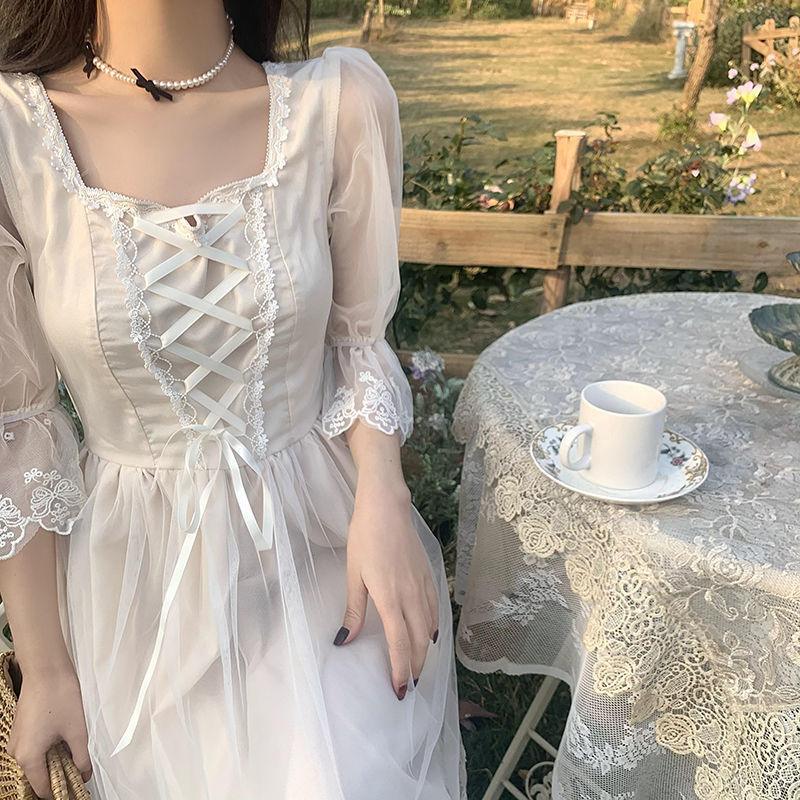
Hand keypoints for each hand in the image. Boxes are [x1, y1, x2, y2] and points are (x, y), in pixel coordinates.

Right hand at [8, 665, 91, 797]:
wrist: (46, 670)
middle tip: (78, 772)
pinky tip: (62, 743)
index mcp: (28, 757)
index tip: (75, 789)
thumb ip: (81, 757)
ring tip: (73, 757)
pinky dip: (46, 751)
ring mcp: (15, 741)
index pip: (42, 788)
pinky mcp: (20, 730)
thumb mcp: (77, 731)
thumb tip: (85, 775)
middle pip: (36, 776)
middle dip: (57, 777)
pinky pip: (31, 749)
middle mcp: (16, 752)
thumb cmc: (60, 697)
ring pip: (34, 762)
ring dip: (52, 763)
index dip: (60, 792)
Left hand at [335, 482, 438, 699]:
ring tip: (417, 665)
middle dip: (416, 667)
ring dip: (425, 650)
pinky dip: (433, 626)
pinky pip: (435, 608)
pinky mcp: (428, 574)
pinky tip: (429, 633)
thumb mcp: (353, 575)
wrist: (387, 508)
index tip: (399, 689)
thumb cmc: (365, 539)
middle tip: (409, 686)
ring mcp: (423, 585)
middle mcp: (411, 596)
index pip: (400, 644)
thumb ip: (353, 610)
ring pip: (429, 627)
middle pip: (419, 641)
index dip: (400, 669)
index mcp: (390, 599)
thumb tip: (343, 640)